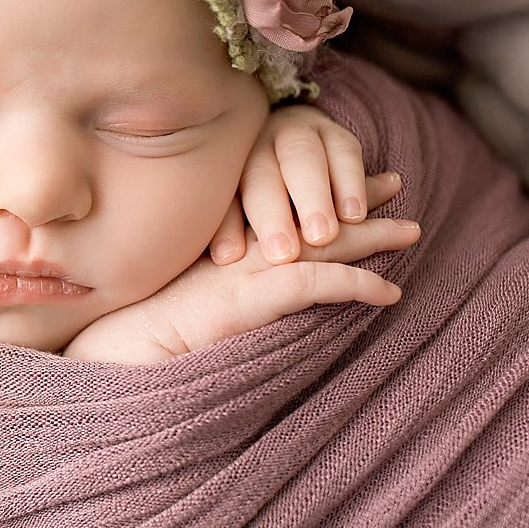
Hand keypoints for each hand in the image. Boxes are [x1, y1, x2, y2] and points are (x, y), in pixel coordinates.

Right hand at [64, 177, 416, 363]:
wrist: (116, 347)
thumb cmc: (135, 333)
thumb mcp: (179, 296)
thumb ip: (209, 283)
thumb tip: (229, 287)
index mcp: (216, 243)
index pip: (273, 206)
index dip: (311, 192)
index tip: (341, 180)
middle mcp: (234, 248)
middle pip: (303, 212)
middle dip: (350, 197)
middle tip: (389, 180)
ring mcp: (243, 269)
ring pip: (320, 242)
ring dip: (370, 235)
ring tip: (412, 230)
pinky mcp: (252, 297)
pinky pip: (319, 285)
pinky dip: (358, 285)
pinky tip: (391, 293)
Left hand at [210, 104, 391, 266]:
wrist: (299, 146)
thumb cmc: (263, 195)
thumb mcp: (242, 210)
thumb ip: (231, 229)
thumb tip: (223, 258)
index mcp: (229, 164)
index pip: (224, 196)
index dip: (227, 227)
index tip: (230, 258)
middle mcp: (260, 143)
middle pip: (261, 175)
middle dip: (272, 215)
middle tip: (285, 254)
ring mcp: (299, 133)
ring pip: (302, 159)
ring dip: (314, 198)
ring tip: (326, 236)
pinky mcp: (338, 136)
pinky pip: (345, 153)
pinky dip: (351, 185)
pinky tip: (354, 215)